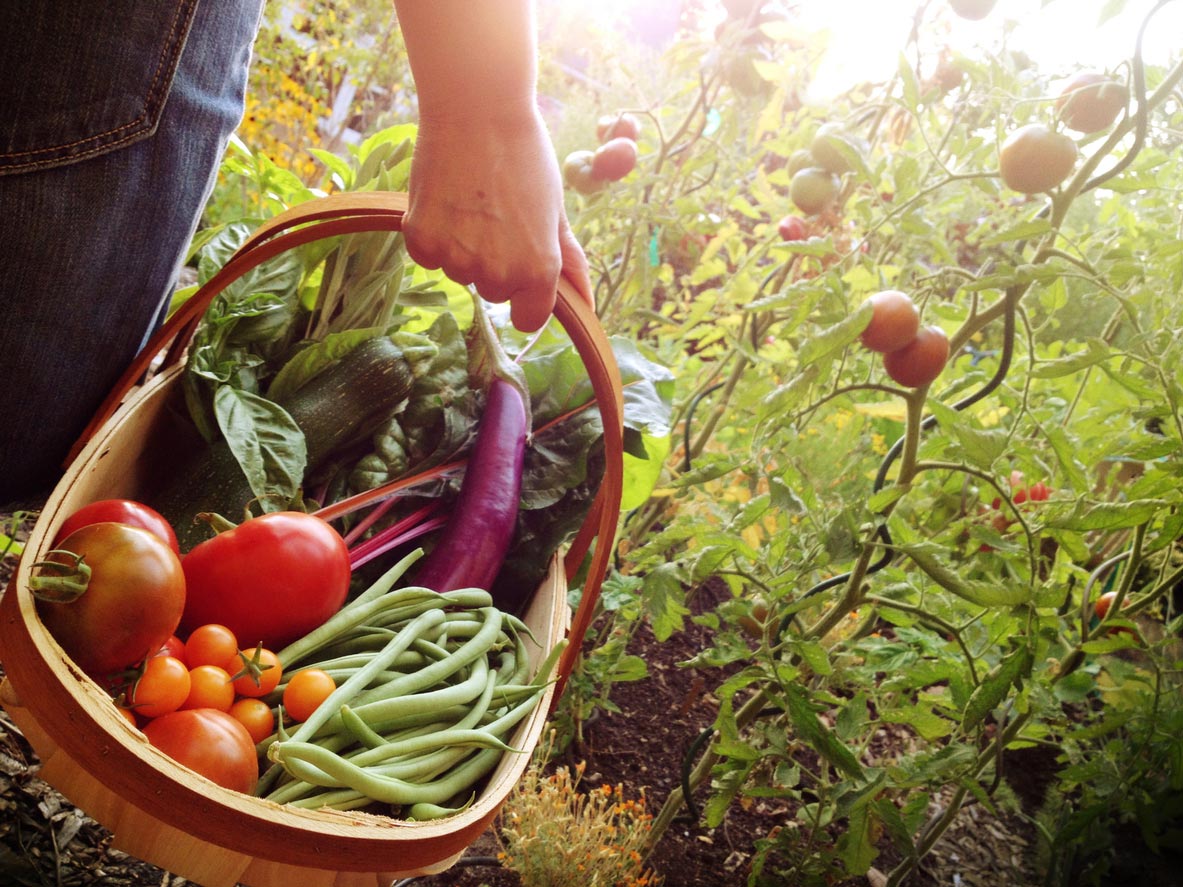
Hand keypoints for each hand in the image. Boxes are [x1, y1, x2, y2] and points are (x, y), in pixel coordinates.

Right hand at [401, 107, 592, 332]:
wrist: (478, 110)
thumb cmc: (525, 157)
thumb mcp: (556, 210)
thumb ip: (570, 263)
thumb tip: (588, 306)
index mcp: (538, 270)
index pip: (528, 320)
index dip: (526, 297)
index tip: (521, 270)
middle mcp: (497, 272)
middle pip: (492, 292)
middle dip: (495, 263)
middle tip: (497, 215)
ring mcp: (456, 259)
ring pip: (459, 272)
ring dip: (463, 247)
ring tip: (472, 200)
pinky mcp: (421, 241)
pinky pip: (428, 256)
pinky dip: (433, 234)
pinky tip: (446, 199)